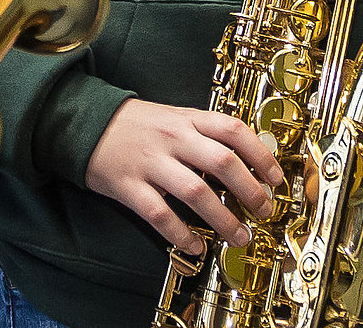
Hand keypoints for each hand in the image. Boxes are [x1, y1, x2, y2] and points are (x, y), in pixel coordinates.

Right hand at [85, 100, 281, 255]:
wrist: (86, 124)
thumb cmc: (139, 125)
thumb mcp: (175, 117)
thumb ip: (206, 133)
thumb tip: (246, 162)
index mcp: (188, 118)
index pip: (234, 130)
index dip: (261, 155)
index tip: (275, 178)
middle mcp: (173, 138)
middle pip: (223, 162)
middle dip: (250, 191)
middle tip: (263, 210)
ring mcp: (151, 162)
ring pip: (196, 192)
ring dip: (223, 219)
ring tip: (238, 235)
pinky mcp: (129, 186)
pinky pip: (160, 215)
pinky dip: (181, 234)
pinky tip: (195, 246)